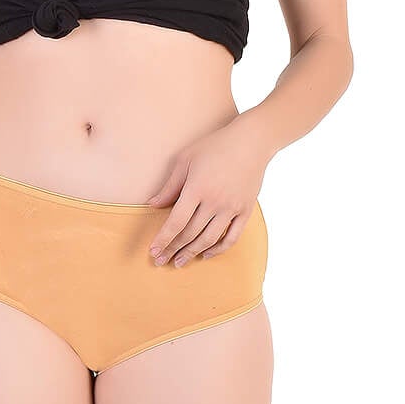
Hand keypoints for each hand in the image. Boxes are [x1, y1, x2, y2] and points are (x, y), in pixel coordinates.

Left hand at [144, 119, 271, 267]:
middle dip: (173, 250)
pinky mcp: (245, 210)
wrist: (251, 141)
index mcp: (197, 189)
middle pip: (190, 234)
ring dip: (192, 253)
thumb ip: (169, 185)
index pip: (176, 222)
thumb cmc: (214, 146)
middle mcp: (215, 202)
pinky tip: (206, 254)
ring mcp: (232, 208)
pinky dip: (219, 249)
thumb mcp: (186, 159)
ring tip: (179, 262)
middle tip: (161, 261)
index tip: (153, 251)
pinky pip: (232, 236)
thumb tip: (152, 205)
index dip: (163, 239)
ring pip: (209, 239)